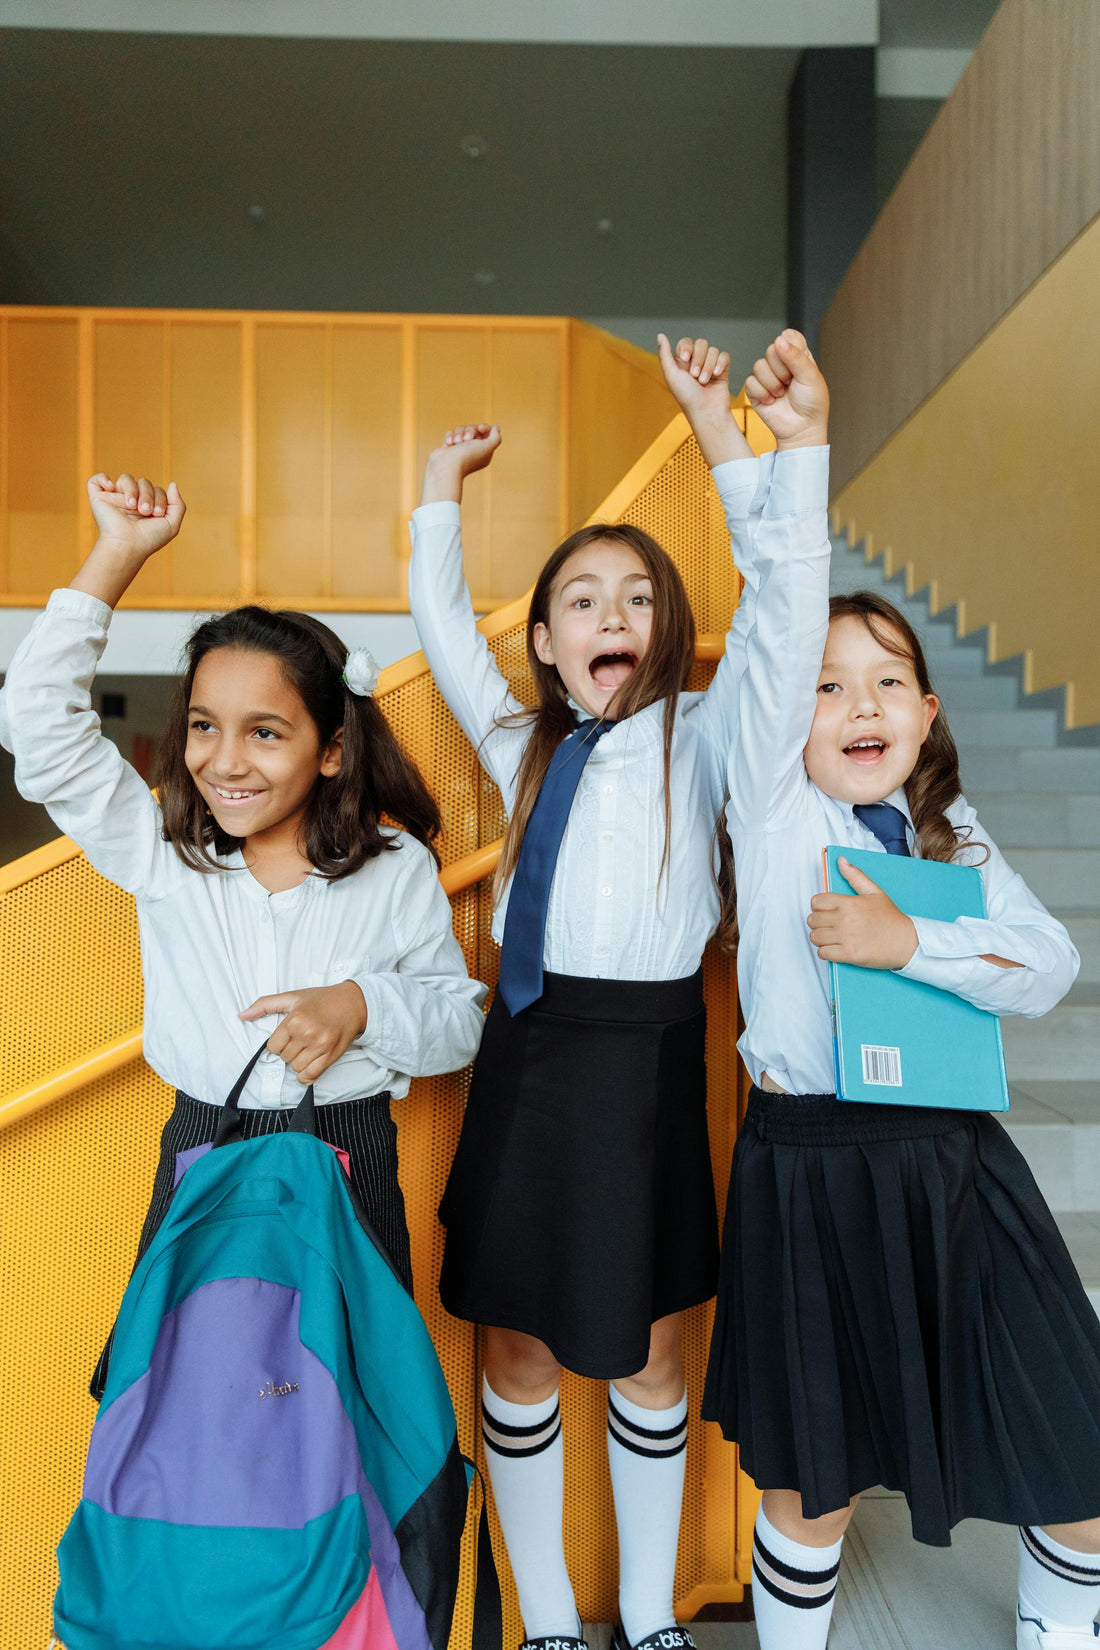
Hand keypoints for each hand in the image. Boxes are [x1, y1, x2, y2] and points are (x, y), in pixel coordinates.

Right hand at [87, 472, 185, 560]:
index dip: (160, 498)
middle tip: (145, 511)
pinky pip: (96, 479)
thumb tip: (173, 483)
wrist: (128, 546)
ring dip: (132, 489)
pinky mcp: (99, 498)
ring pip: (126, 478)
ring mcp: (115, 499)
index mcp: (147, 506)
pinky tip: (112, 489)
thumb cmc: (149, 539)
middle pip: (144, 482)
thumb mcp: (171, 524)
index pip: (157, 490)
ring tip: (131, 506)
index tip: (157, 514)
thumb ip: (178, 504)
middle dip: (148, 495)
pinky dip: (103, 478)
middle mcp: (132, 501)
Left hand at [239, 980, 367, 1084]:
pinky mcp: (330, 1056)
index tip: (288, 1036)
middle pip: (284, 1058)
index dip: (278, 1043)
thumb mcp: (292, 997)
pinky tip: (309, 1065)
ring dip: (298, 1062)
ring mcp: (320, 1046)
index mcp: (295, 1019)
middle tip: (300, 1040)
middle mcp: (307, 1033)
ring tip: (307, 1049)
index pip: (273, 1046)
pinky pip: (310, 1076)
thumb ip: (265, 1005)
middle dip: (289, 1051)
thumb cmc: (322, 1000)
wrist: (353, 1003)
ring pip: (296, 1068)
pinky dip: (306, 1076)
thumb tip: (242, 1015)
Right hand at [420, 424, 501, 503]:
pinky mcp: (449, 447)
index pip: (486, 433)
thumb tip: (496, 427)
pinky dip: (450, 436)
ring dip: (459, 433)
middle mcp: (473, 450)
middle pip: (473, 429)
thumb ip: (496, 437)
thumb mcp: (487, 447)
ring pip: (461, 429)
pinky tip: (449, 444)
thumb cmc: (468, 457)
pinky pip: (451, 433)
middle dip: (469, 430)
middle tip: (467, 440)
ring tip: (457, 442)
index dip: (484, 428)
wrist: (446, 467)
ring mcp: (460, 448)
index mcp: (484, 452)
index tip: (480, 428)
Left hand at [657, 333, 730, 410]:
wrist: (707, 412)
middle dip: (698, 359)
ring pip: (713, 350)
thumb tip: (660, 335)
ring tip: (704, 381)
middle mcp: (696, 363)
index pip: (686, 342)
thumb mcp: (671, 376)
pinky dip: (721, 364)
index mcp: (681, 363)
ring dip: (709, 365)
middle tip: (695, 376)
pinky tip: (717, 375)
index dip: (687, 348)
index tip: (686, 359)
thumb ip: (665, 355)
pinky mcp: (723, 370)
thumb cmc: (687, 398)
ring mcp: (710, 366)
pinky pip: (724, 356)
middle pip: (701, 343)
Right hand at [745, 330, 828, 449]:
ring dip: (773, 384)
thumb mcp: (810, 376)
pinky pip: (750, 382)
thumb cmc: (812, 404)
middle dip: (782, 370)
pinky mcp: (755, 390)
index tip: (800, 364)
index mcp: (797, 355)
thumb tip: (779, 340)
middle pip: (770, 349)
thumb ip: (796, 356)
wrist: (802, 429)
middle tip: (791, 383)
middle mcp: (781, 363)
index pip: (788, 336)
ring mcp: (767, 376)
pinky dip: (763, 394)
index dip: (790, 347)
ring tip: (782, 394)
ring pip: (759, 366)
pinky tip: (772, 401)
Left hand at [807, 857, 916, 969]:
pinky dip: (826, 952)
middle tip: (828, 925)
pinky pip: (823, 953)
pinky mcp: (849, 954)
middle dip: (818, 923)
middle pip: (812, 920)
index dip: (818, 906)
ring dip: (820, 938)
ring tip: (831, 937)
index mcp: (849, 903)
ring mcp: (846, 937)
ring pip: (815, 937)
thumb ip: (855, 876)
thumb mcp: (875, 892)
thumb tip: (841, 861)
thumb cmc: (891, 918)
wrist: (907, 942)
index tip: (826, 911)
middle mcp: (845, 919)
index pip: (816, 902)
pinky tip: (835, 949)